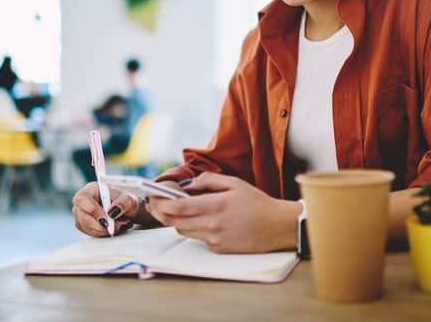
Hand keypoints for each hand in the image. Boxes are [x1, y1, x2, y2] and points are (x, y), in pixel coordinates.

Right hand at [72, 182, 153, 236]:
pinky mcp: (84, 225)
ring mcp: (82, 214)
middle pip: (82, 215)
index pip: (83, 198)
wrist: (127, 212)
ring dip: (104, 230)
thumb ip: (123, 202)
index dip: (93, 210)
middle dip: (100, 225)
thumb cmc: (125, 202)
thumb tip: (114, 210)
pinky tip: (113, 229)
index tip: (106, 219)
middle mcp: (83, 201)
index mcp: (91, 189)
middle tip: (116, 226)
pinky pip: (90, 233)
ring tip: (120, 226)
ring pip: (86, 226)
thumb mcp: (129, 199)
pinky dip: (103, 234)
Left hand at [146, 172, 300, 253]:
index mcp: (215, 206)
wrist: (277, 227)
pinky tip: (200, 219)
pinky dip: (193, 228)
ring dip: (175, 220)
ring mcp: (214, 240)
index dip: (160, 202)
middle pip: (173, 222)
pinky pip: (197, 238)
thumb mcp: (234, 183)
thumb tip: (187, 184)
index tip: (153, 195)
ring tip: (176, 208)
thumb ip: (208, 181)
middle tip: (155, 202)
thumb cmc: (257, 203)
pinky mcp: (218, 249)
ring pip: (182, 231)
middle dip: (160, 212)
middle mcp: (211, 225)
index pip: (177, 207)